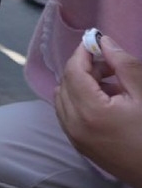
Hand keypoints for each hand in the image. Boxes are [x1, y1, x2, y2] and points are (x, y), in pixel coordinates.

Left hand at [54, 40, 141, 187]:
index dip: (83, 53)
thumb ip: (123, 65)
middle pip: (66, 83)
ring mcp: (75, 138)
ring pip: (64, 99)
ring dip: (81, 85)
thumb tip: (103, 41)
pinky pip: (68, 115)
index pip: (74, 71)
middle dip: (84, 68)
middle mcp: (74, 124)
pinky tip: (106, 103)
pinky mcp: (81, 147)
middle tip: (111, 66)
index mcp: (89, 111)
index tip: (96, 42)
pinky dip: (79, 102)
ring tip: (112, 85)